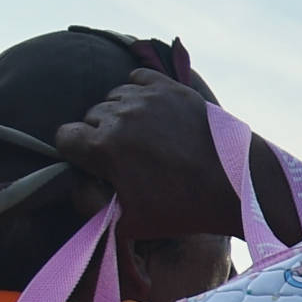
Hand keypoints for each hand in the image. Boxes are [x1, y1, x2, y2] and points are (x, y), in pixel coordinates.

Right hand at [52, 73, 301, 245]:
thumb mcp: (129, 222)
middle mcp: (121, 115)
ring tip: (141, 136)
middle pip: (90, 116)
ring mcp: (147, 97)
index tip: (91, 163)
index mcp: (104, 147)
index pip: (64, 136)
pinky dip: (139, 93)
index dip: (75, 152)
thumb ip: (91, 205)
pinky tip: (151, 114)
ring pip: (114, 97)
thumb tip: (76, 185)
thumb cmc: (183, 209)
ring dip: (120, 114)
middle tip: (124, 156)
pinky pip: (137, 79)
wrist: (236, 185)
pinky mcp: (171, 87)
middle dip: (99, 135)